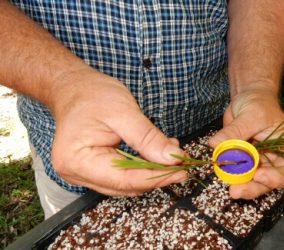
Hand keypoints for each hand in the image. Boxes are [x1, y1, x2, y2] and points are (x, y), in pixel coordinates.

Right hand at [50, 69, 186, 195]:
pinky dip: (140, 168)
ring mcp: (82, 174)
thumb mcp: (124, 112)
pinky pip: (121, 176)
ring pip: (125, 184)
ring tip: (171, 156)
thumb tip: (172, 158)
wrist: (73, 88)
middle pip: (125, 185)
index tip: (180, 171)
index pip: (124, 179)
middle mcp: (76, 173)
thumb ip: (148, 138)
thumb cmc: (92, 95)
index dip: (156, 178)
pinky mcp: (92, 170)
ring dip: (150, 172)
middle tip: (181, 162)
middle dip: (156, 175)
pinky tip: (155, 155)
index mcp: (77, 160)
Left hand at [209, 83, 283, 198]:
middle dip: (253, 188)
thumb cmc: (259, 103)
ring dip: (240, 186)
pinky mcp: (242, 161)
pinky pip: (237, 173)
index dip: (278, 179)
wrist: (248, 97)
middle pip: (269, 183)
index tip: (258, 174)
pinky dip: (230, 175)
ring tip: (229, 187)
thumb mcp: (250, 115)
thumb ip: (235, 131)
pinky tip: (221, 173)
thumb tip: (215, 143)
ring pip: (252, 181)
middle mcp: (274, 160)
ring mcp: (258, 162)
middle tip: (236, 190)